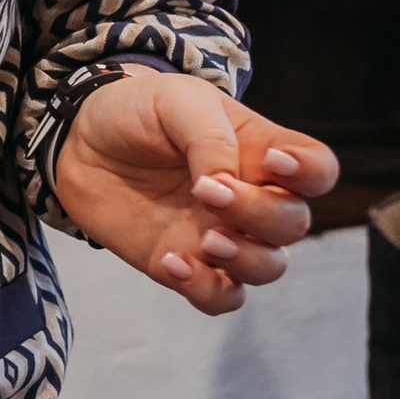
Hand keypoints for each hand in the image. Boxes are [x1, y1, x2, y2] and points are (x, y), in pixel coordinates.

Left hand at [51, 69, 337, 312]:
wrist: (80, 140)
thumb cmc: (139, 111)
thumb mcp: (177, 102)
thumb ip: (210, 138)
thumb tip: (226, 183)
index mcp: (261, 151)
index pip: (318, 170)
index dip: (310, 173)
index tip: (274, 163)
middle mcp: (251, 198)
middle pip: (294, 223)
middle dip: (261, 214)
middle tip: (209, 193)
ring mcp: (221, 235)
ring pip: (269, 267)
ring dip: (247, 259)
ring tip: (207, 240)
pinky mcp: (184, 264)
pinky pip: (219, 296)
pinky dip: (206, 288)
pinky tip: (173, 262)